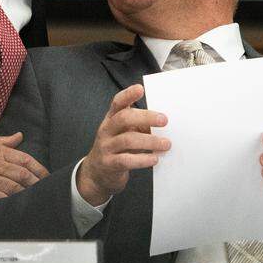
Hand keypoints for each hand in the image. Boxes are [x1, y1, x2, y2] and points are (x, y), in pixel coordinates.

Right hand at [0, 132, 48, 201]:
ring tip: (35, 198)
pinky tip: (17, 204)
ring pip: (13, 186)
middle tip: (46, 189)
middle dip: (36, 183)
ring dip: (26, 192)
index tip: (47, 176)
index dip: (39, 169)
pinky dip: (9, 201)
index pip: (25, 160)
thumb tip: (19, 136)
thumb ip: (4, 141)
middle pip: (22, 174)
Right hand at [76, 84, 168, 205]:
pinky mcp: (109, 164)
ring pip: (127, 140)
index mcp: (111, 119)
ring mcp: (106, 147)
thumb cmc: (116, 149)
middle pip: (123, 119)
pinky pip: (126, 160)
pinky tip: (154, 159)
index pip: (117, 103)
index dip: (128, 95)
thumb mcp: (123, 133)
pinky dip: (142, 159)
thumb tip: (161, 121)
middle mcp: (106, 130)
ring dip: (150, 141)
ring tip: (166, 144)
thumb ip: (138, 125)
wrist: (96, 173)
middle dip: (145, 117)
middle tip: (164, 120)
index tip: (140, 89)